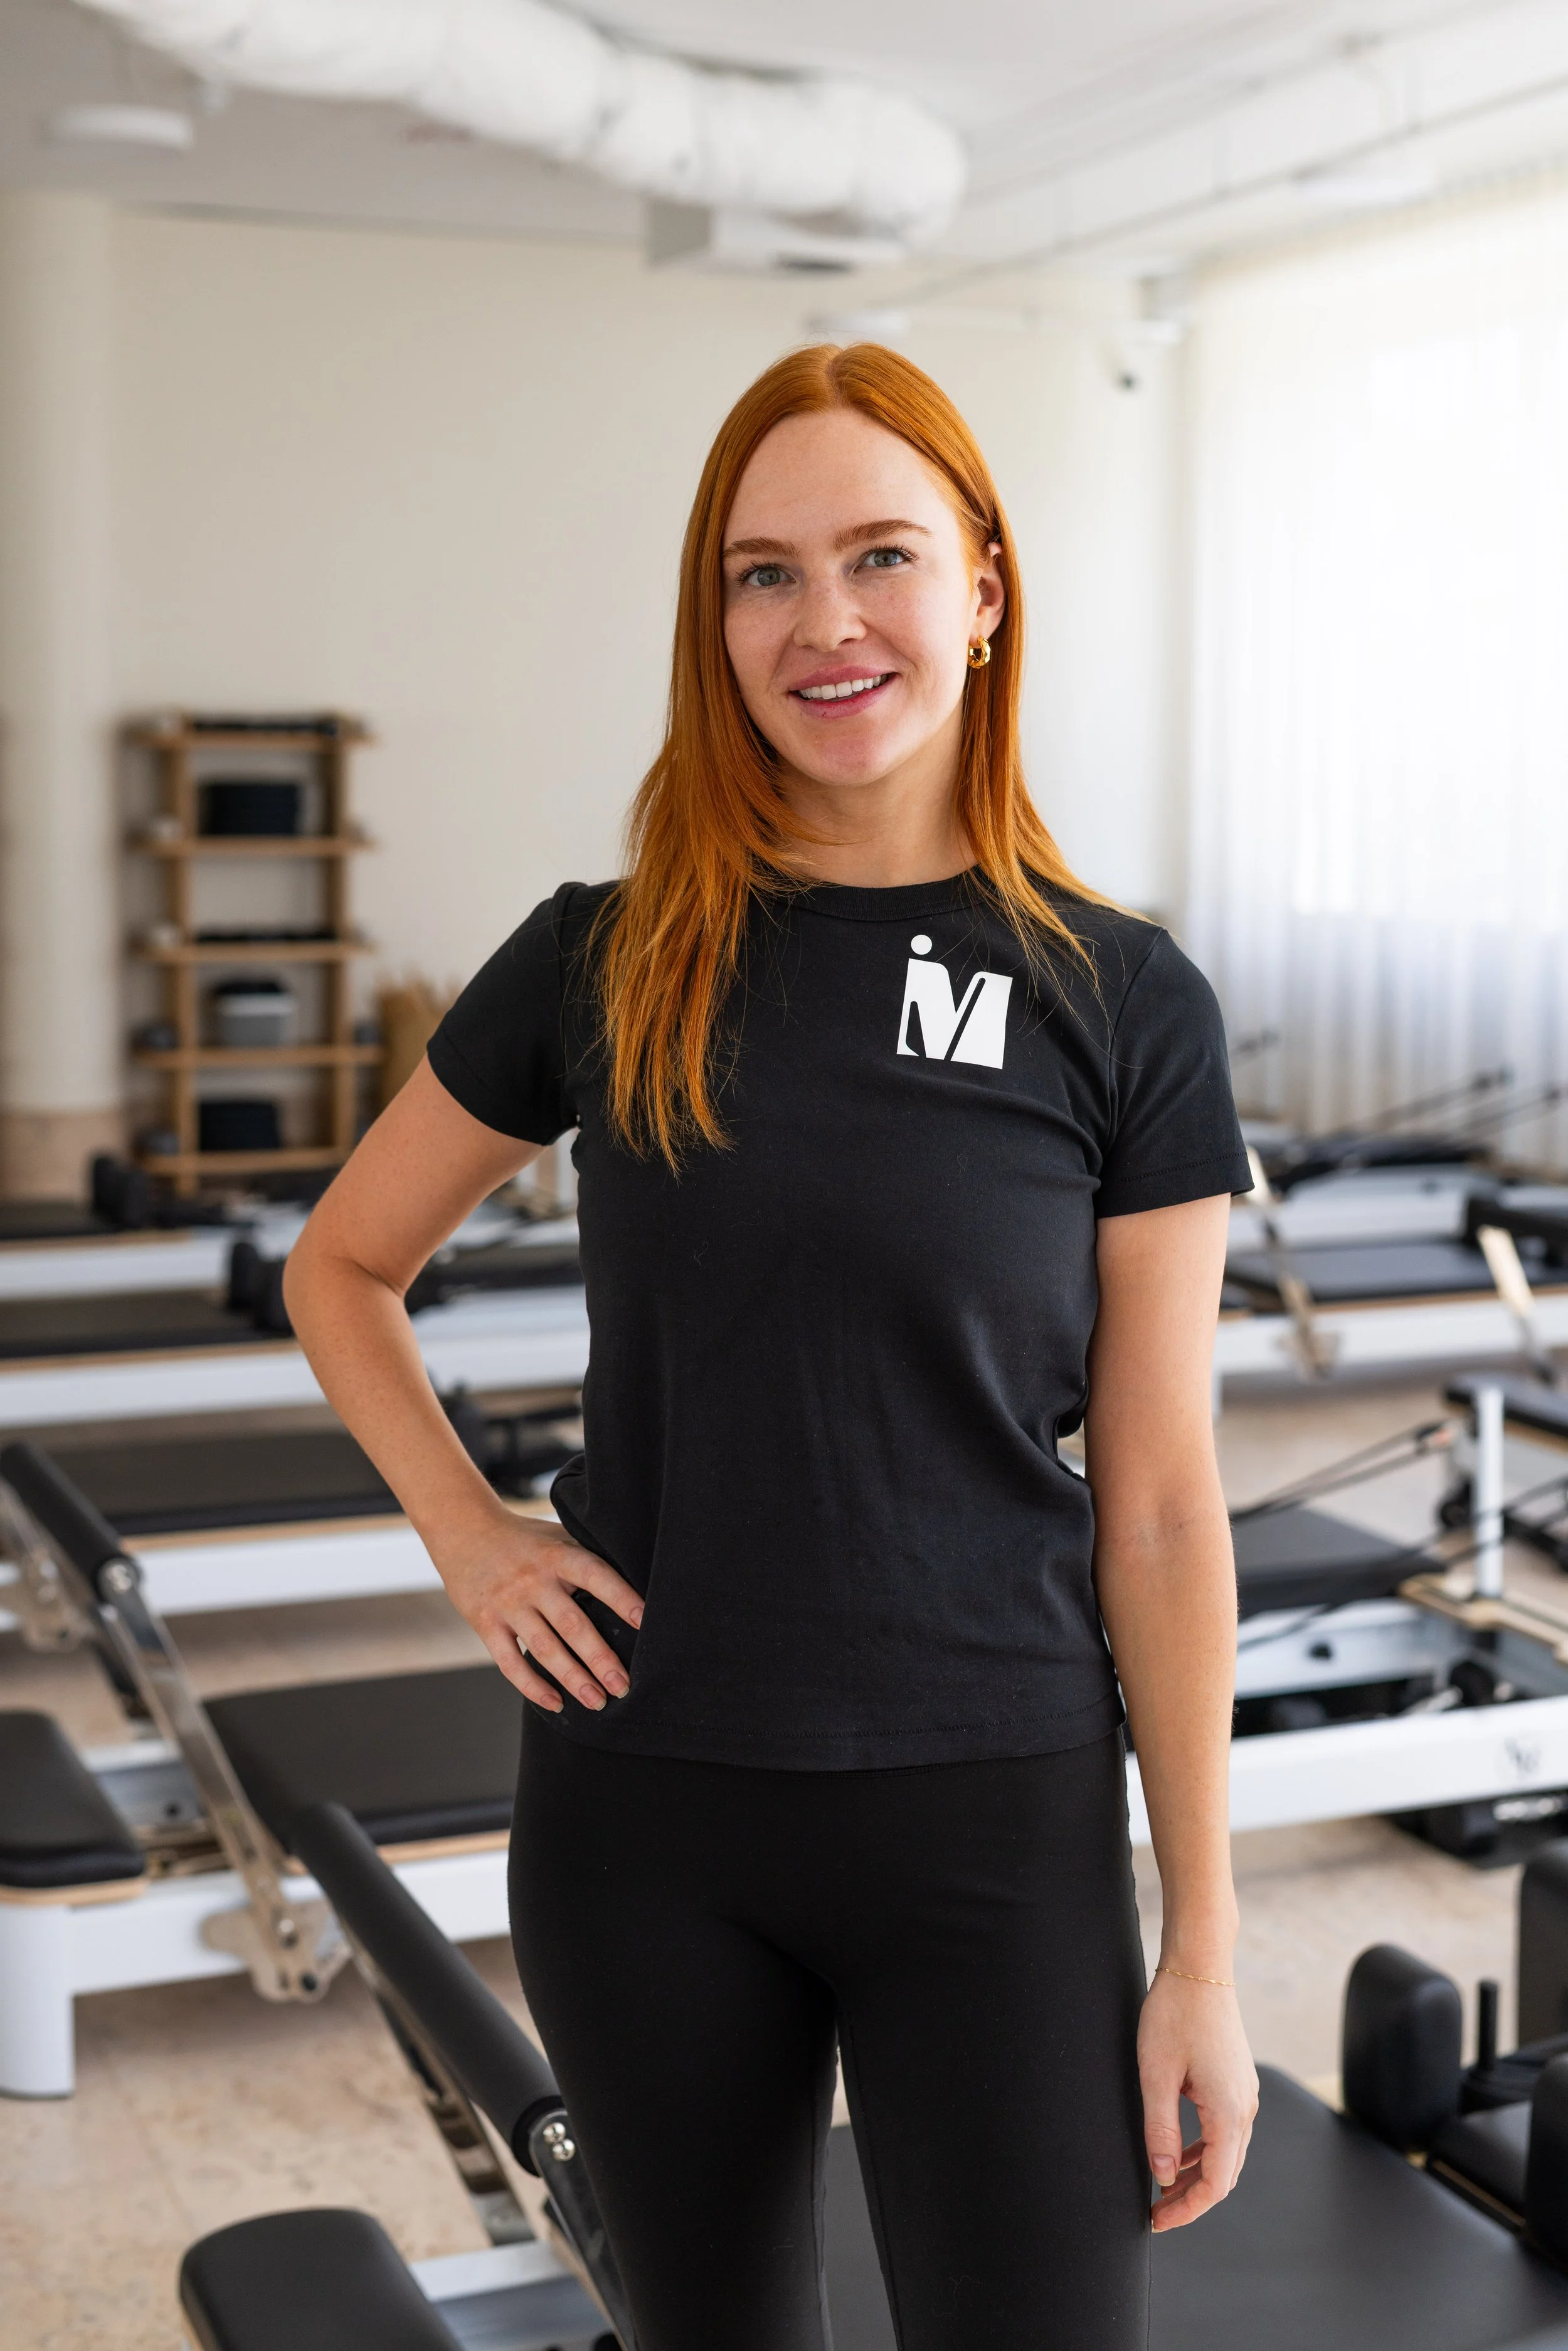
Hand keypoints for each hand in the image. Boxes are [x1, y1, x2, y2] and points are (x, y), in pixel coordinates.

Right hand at [436, 1509, 643, 1714]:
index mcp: (558, 1555)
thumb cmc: (523, 1538)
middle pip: (572, 1624)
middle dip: (600, 1658)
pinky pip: (509, 1662)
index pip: (596, 1576)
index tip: (646, 1623)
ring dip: (572, 1678)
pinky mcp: (485, 1622)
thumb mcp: (556, 1536)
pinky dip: (532, 1686)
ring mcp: (508, 1602)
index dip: (622, 1598)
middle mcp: (533, 1580)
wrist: (463, 1530)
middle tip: (623, 1686)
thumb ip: (585, 1559)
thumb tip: (634, 1587)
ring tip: (596, 1701)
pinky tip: (555, 1702)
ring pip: (544, 1648)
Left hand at [1139, 1967, 1257, 2231]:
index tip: (1156, 2220)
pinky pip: (1225, 2130)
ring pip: (1226, 2154)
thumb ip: (1160, 2129)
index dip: (1186, 2209)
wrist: (1199, 1967)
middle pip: (1225, 2174)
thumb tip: (1162, 2177)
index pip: (1215, 2184)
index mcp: (1229, 2112)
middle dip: (1191, 2198)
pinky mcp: (1237, 2081)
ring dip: (1196, 2174)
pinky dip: (1203, 2149)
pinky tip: (1177, 2151)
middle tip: (1155, 2211)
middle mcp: (1245, 2107)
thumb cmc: (1174, 2013)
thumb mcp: (1156, 2074)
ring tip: (1161, 2186)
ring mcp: (1245, 2093)